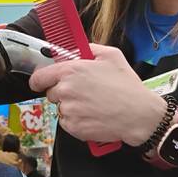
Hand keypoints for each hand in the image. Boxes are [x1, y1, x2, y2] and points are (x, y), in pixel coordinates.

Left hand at [29, 44, 166, 146]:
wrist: (139, 114)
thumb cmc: (126, 86)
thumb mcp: (111, 56)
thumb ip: (88, 49)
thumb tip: (75, 50)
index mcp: (71, 71)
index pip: (39, 78)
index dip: (40, 80)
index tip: (43, 83)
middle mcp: (65, 91)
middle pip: (51, 93)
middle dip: (63, 93)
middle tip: (83, 93)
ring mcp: (68, 110)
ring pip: (60, 108)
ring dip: (71, 107)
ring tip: (92, 105)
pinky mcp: (73, 127)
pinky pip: (67, 123)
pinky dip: (76, 121)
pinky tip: (93, 115)